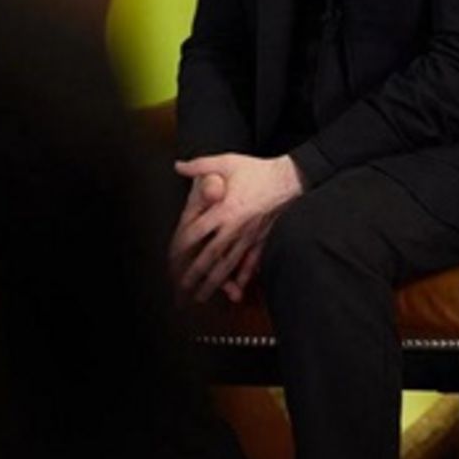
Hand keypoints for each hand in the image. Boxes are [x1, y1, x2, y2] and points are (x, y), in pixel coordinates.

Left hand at [168, 172, 251, 300]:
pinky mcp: (261, 239)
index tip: (170, 257)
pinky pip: (251, 262)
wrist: (289, 179)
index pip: (195, 233)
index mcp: (223, 209)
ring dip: (214, 283)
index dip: (180, 246)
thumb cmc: (257, 171)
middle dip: (193, 274)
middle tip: (180, 288)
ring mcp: (249, 236)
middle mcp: (235, 227)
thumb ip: (200, 166)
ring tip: (202, 296)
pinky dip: (244, 277)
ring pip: (228, 264)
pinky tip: (237, 289)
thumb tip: (178, 165)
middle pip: (209, 256)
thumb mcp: (227, 162)